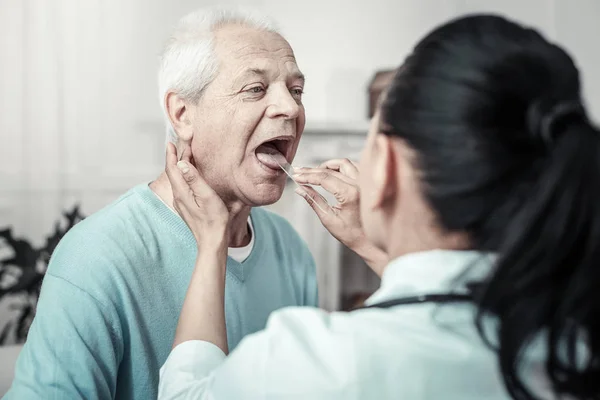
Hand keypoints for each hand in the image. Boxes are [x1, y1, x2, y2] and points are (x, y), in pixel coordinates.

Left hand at [165, 142, 228, 249]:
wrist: (212, 241)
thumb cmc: (214, 220)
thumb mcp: (207, 196)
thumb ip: (194, 179)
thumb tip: (182, 163)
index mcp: (181, 192)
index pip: (172, 168)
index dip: (171, 154)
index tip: (171, 142)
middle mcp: (178, 197)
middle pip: (173, 172)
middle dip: (176, 157)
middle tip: (182, 144)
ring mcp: (181, 203)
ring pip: (177, 179)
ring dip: (180, 166)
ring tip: (185, 155)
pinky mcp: (186, 207)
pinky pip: (182, 186)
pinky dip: (184, 175)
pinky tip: (190, 175)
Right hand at [292, 159, 387, 273]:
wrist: (369, 241)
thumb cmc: (351, 234)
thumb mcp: (328, 218)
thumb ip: (313, 200)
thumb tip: (300, 189)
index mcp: (350, 194)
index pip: (324, 178)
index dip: (307, 175)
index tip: (296, 176)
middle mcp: (360, 184)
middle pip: (331, 170)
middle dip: (313, 170)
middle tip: (299, 172)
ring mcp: (365, 182)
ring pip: (343, 163)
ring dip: (328, 165)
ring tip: (315, 172)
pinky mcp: (368, 182)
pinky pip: (354, 166)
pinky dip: (341, 167)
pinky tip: (332, 172)